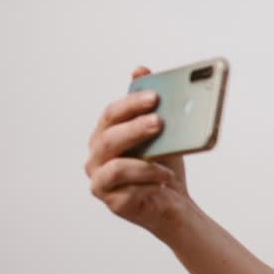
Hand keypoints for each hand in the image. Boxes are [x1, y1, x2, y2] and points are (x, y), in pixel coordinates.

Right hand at [85, 67, 192, 238]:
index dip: (131, 103)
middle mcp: (97, 156)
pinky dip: (146, 180)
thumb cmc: (165, 167)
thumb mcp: (165, 135)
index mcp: (107, 134)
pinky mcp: (111, 201)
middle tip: (160, 121)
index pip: (112, 114)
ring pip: (113, 163)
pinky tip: (165, 177)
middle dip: (134, 127)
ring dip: (142, 159)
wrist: (175, 205)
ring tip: (165, 158)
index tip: (155, 96)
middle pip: (108, 136)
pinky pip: (124, 188)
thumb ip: (152, 106)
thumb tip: (140, 69)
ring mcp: (100, 180)